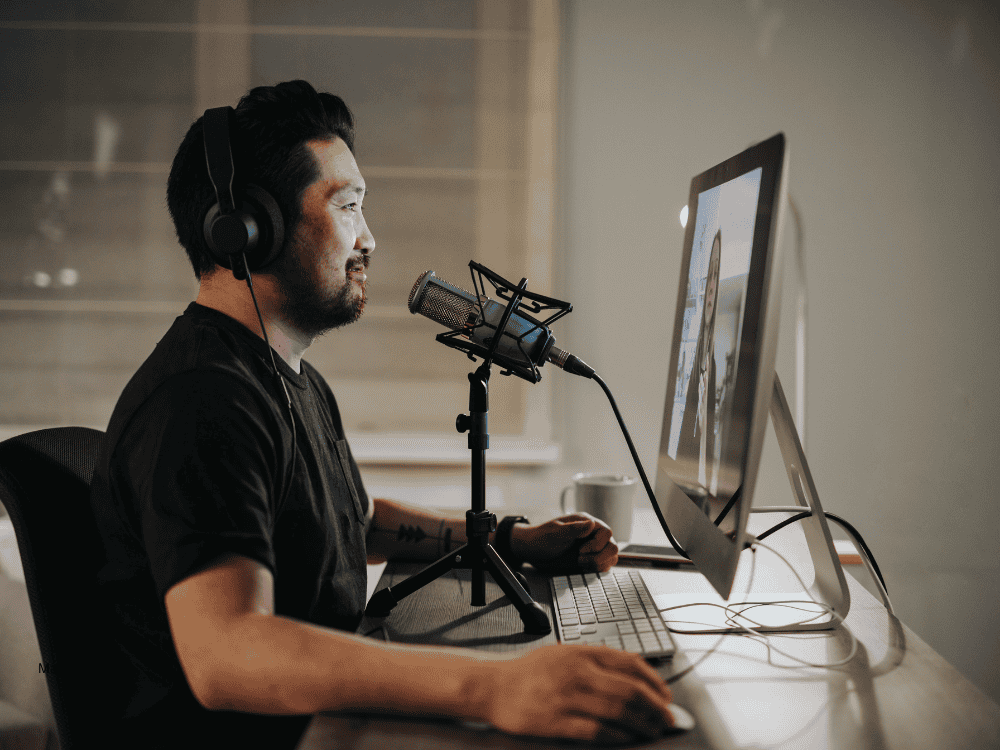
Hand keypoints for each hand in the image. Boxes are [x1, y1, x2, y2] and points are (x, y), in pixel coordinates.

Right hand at [487, 644, 675, 741]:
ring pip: (617, 710)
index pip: (629, 663)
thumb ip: (595, 660)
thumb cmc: (529, 672)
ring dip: (642, 723)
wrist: (493, 688)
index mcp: (580, 653)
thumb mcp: (563, 653)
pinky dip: (617, 736)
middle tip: (668, 718)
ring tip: (652, 730)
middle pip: (629, 690)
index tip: (665, 695)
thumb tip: (634, 675)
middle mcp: (576, 672)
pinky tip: (627, 739)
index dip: (654, 681)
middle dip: (655, 706)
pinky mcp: (555, 722)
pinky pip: (596, 731)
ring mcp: (566, 697)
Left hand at [512, 513, 617, 572]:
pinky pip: (605, 565)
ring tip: (580, 562)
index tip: (581, 550)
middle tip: (580, 558)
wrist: (532, 551)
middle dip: (599, 556)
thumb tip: (591, 523)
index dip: (597, 544)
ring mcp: (593, 548)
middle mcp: (592, 534)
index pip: (607, 532)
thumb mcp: (555, 533)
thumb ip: (573, 529)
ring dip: (598, 564)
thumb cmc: (541, 538)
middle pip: (613, 546)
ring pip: (611, 557)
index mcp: (586, 523)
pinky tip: (582, 567)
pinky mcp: (590, 559)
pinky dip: (597, 569)